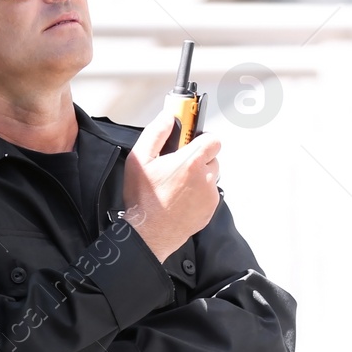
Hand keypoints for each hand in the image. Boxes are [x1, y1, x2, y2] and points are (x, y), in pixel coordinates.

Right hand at [122, 110, 220, 261]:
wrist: (149, 233)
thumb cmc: (143, 199)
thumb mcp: (139, 159)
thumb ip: (156, 133)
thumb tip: (167, 118)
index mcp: (191, 161)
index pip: (212, 139)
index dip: (199, 139)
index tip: (188, 142)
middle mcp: (205, 177)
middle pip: (212, 157)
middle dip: (197, 159)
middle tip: (176, 167)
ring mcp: (210, 195)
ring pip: (210, 177)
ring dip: (198, 177)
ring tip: (176, 185)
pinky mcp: (210, 209)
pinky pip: (208, 195)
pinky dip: (197, 195)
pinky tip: (179, 199)